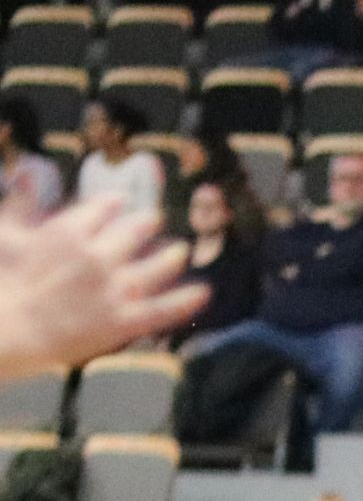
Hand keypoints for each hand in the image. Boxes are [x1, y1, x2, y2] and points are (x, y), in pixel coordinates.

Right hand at [0, 199, 206, 379]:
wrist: (10, 328)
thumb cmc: (5, 281)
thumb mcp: (8, 233)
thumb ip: (22, 202)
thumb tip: (29, 172)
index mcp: (69, 232)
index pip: (101, 209)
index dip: (114, 203)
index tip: (122, 200)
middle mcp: (99, 256)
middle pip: (133, 233)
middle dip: (147, 224)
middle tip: (157, 219)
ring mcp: (115, 289)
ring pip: (155, 267)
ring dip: (172, 256)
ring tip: (182, 250)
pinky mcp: (124, 320)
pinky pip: (164, 308)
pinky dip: (186, 300)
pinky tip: (203, 291)